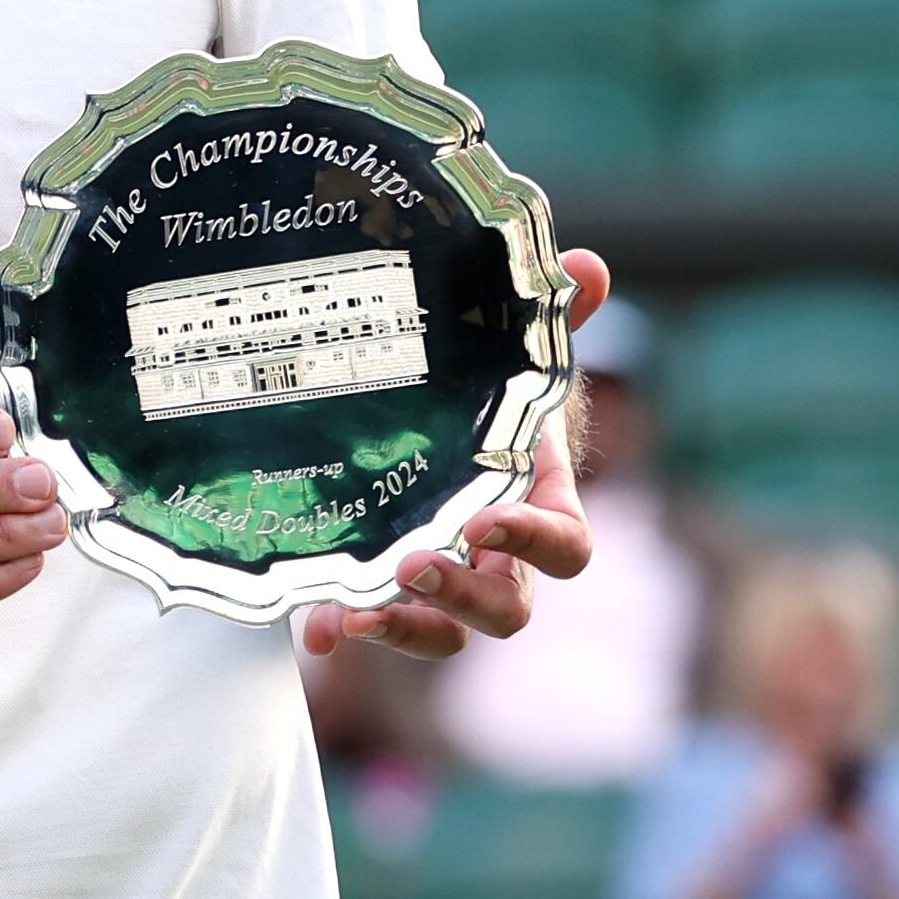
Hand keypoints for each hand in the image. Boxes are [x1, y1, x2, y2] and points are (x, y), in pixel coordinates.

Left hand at [300, 250, 612, 661]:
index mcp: (538, 503)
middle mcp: (497, 558)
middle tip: (413, 565)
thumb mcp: (513, 348)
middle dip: (465, 596)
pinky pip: (372, 624)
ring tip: (355, 613)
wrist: (430, 416)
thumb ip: (551, 311)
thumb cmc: (488, 391)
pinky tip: (314, 632)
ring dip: (405, 629)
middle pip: (507, 608)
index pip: (566, 546)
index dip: (536, 542)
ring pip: (444, 634)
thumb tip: (584, 263)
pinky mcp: (383, 588)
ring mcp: (442, 580)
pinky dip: (344, 632)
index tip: (489, 521)